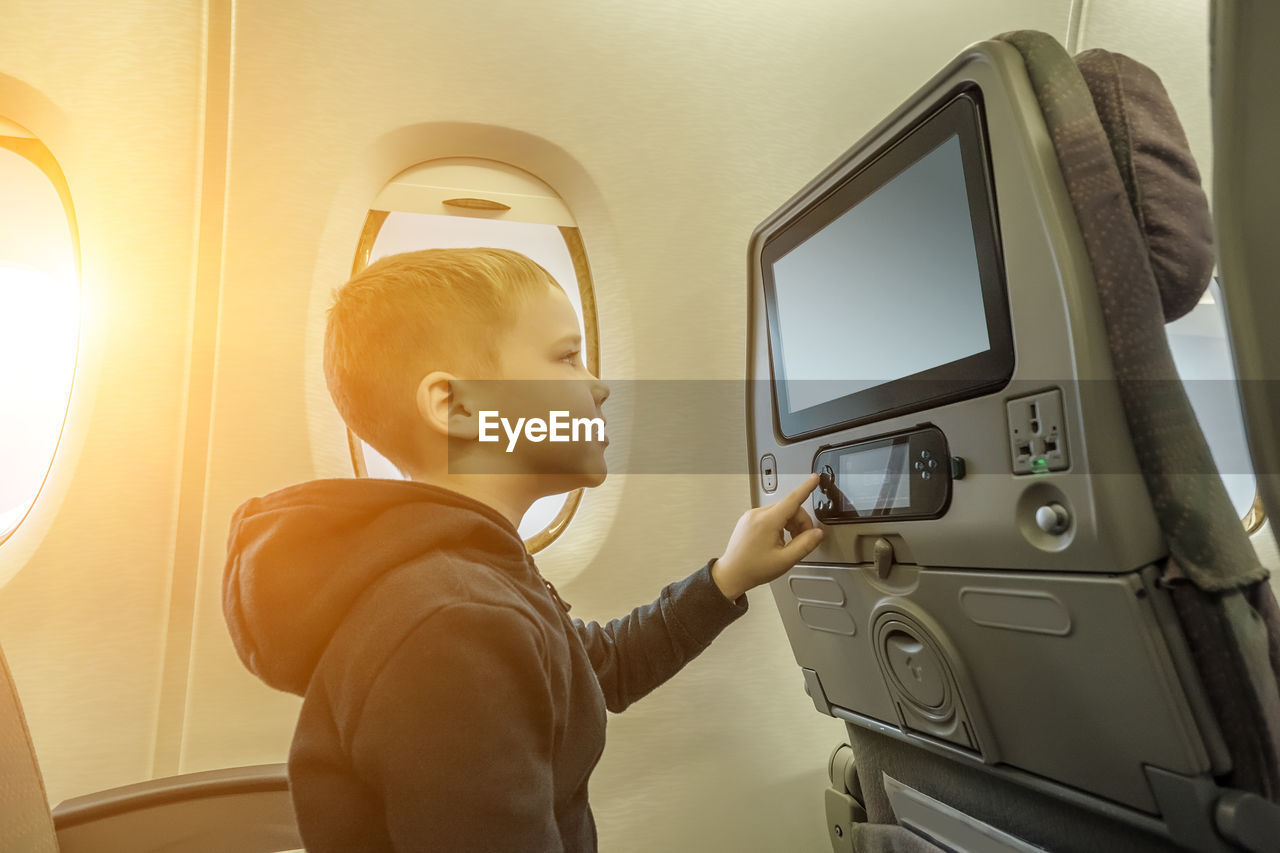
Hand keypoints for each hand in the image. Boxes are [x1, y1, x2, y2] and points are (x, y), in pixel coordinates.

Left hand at [711, 473, 823, 600]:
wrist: (731, 574)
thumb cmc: (753, 569)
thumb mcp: (785, 560)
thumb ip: (805, 545)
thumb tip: (817, 533)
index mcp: (767, 522)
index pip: (792, 499)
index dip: (806, 488)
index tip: (814, 478)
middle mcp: (757, 514)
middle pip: (789, 508)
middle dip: (800, 522)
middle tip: (802, 540)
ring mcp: (751, 516)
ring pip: (780, 512)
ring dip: (790, 524)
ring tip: (789, 543)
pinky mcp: (748, 520)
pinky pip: (770, 515)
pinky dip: (779, 525)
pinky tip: (778, 540)